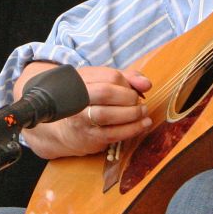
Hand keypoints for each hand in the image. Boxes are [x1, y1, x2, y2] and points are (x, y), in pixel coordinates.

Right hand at [22, 65, 152, 158]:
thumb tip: (146, 84)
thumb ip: (127, 78)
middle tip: (139, 101)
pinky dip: (132, 129)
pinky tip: (143, 125)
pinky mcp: (89, 137)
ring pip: (107, 115)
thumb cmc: (90, 102)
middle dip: (129, 97)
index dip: (127, 83)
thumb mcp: (103, 83)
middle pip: (105, 93)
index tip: (135, 89)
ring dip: (132, 114)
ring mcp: (81, 119)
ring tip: (143, 112)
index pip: (109, 76)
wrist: (65, 129)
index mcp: (82, 80)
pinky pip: (113, 134)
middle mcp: (78, 98)